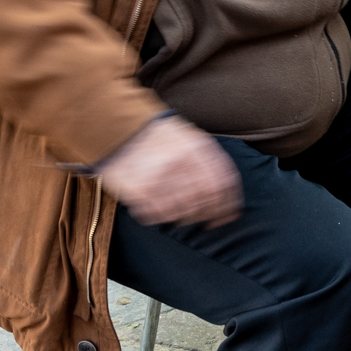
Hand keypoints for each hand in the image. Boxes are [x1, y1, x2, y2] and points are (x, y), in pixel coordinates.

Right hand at [98, 115, 241, 227]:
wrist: (120, 130)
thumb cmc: (157, 136)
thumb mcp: (189, 136)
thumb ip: (207, 158)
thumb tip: (226, 189)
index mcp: (198, 147)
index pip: (224, 182)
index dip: (230, 203)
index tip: (229, 215)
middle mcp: (183, 162)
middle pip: (208, 199)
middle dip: (211, 214)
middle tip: (208, 221)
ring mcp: (163, 177)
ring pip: (186, 211)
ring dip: (188, 217)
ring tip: (183, 215)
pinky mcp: (142, 190)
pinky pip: (161, 215)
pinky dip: (164, 217)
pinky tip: (161, 211)